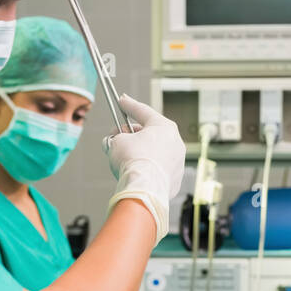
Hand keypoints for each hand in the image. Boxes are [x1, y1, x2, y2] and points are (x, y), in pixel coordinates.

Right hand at [104, 94, 184, 241]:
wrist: (143, 189)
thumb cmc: (132, 161)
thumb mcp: (117, 142)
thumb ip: (116, 138)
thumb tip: (113, 142)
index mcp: (164, 127)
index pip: (143, 111)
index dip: (129, 105)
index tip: (121, 101)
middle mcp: (175, 142)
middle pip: (151, 133)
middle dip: (132, 134)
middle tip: (117, 136)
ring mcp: (177, 162)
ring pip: (155, 153)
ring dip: (140, 152)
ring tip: (124, 158)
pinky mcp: (175, 180)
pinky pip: (158, 170)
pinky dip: (147, 169)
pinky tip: (136, 173)